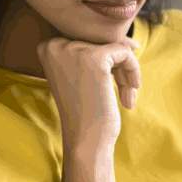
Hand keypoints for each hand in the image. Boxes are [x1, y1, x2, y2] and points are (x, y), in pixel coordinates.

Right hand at [37, 35, 140, 150]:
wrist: (85, 142)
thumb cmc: (87, 113)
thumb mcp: (87, 76)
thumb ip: (99, 51)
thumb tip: (131, 40)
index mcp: (48, 47)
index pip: (89, 39)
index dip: (106, 62)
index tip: (109, 85)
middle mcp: (56, 45)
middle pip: (103, 41)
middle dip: (118, 68)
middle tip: (123, 94)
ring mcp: (74, 51)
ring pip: (116, 46)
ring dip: (126, 72)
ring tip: (127, 95)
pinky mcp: (95, 58)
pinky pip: (125, 53)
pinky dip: (133, 71)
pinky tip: (129, 96)